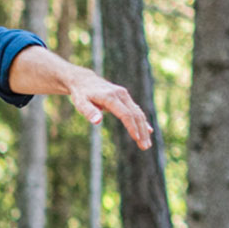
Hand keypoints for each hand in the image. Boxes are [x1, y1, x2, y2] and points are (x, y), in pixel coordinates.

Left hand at [16, 46, 153, 150]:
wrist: (84, 80)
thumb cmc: (81, 94)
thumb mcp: (80, 103)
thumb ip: (88, 111)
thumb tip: (97, 121)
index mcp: (110, 97)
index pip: (125, 114)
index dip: (132, 127)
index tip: (136, 138)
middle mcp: (121, 94)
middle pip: (135, 115)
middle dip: (141, 131)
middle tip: (145, 147)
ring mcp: (124, 95)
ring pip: (138, 113)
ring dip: (144, 129)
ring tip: (146, 144)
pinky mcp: (125, 98)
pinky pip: (136, 110)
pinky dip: (142, 121)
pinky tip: (148, 131)